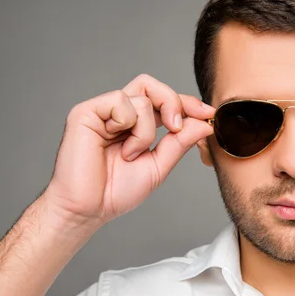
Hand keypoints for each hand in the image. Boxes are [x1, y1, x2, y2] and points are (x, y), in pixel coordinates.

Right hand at [41, 74, 214, 233]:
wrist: (89, 209)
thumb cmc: (116, 191)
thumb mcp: (159, 165)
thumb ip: (180, 142)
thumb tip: (205, 123)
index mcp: (134, 124)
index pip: (162, 101)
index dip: (186, 103)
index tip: (208, 113)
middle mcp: (118, 114)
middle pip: (152, 86)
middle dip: (173, 103)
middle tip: (177, 128)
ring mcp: (102, 111)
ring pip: (142, 98)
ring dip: (147, 131)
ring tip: (132, 154)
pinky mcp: (86, 112)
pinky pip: (121, 102)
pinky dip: (130, 126)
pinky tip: (120, 148)